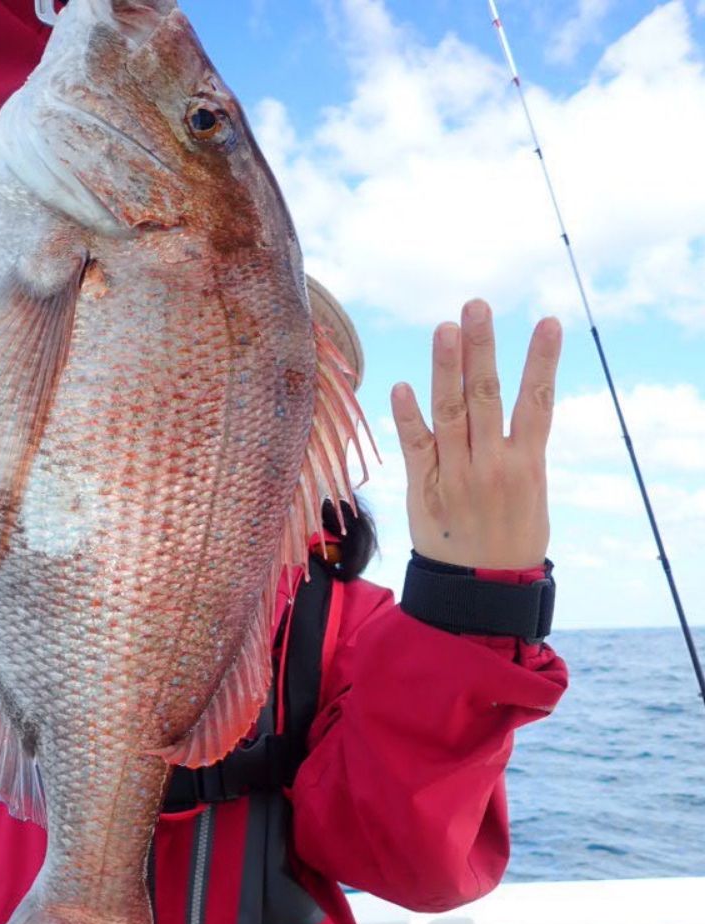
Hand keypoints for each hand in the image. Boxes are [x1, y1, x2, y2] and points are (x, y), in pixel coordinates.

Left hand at [390, 299, 561, 570]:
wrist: (481, 590)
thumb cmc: (509, 538)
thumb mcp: (530, 494)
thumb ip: (519, 450)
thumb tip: (517, 409)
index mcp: (525, 464)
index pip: (537, 402)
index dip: (542, 361)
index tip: (548, 322)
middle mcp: (491, 466)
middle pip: (486, 396)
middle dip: (481, 349)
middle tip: (477, 306)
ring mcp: (456, 476)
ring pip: (452, 413)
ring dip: (447, 368)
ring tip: (446, 327)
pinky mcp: (425, 489)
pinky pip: (416, 447)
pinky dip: (408, 417)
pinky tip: (402, 386)